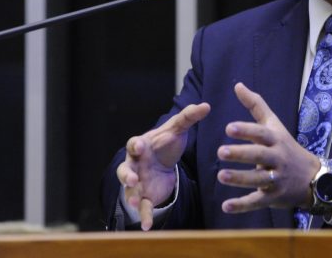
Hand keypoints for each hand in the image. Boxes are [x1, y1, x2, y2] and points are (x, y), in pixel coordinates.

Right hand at [116, 102, 209, 229]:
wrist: (161, 162)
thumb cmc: (166, 143)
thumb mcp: (177, 129)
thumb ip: (189, 117)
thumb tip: (206, 105)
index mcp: (141, 145)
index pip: (134, 144)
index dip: (136, 145)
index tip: (140, 146)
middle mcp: (134, 164)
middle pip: (125, 169)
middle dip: (126, 174)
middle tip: (131, 179)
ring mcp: (137, 182)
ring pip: (130, 190)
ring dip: (131, 197)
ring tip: (136, 203)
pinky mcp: (144, 196)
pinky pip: (143, 207)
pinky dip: (144, 217)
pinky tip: (147, 227)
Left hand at [217, 82, 320, 212]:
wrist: (313, 177)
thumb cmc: (286, 146)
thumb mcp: (274, 124)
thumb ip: (255, 105)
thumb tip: (237, 84)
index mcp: (276, 140)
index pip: (261, 134)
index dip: (246, 131)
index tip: (229, 128)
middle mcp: (278, 158)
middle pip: (259, 156)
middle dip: (240, 154)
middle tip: (220, 152)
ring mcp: (277, 178)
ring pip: (258, 179)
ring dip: (239, 179)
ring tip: (221, 176)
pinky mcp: (274, 197)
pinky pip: (258, 201)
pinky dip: (243, 205)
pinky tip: (226, 206)